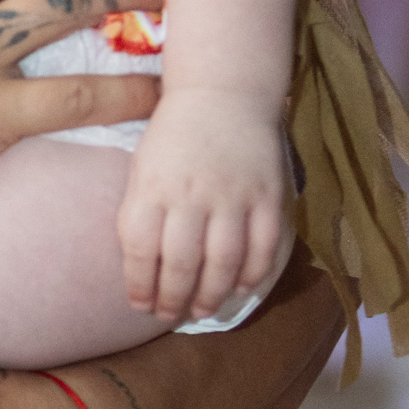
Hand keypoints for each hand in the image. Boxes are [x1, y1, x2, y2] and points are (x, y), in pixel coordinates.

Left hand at [117, 87, 287, 322]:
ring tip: (202, 310)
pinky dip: (252, 275)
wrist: (223, 93)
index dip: (140, 286)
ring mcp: (233, 195)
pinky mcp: (268, 195)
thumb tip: (141, 270)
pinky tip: (238, 287)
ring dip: (212, 295)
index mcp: (152, 186)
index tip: (140, 306)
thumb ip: (141, 212)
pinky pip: (263, 248)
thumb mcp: (141, 167)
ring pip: (223, 263)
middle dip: (174, 299)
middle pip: (182, 264)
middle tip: (170, 315)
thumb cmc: (173, 136)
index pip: (141, 250)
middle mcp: (191, 194)